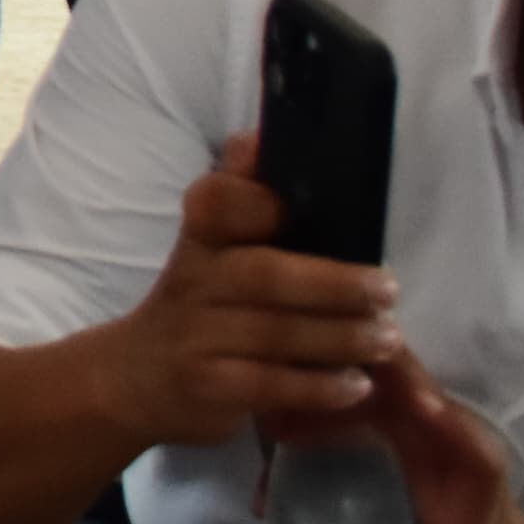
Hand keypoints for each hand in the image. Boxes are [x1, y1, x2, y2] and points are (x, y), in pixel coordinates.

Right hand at [97, 137, 402, 448]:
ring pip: (274, 333)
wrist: (135, 377)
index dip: (254, 198)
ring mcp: (196, 336)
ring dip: (340, 337)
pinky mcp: (206, 386)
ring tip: (387, 339)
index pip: (217, 203)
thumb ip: (240, 196)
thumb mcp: (210, 246)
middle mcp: (193, 279)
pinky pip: (268, 385)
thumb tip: (265, 137)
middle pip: (262, 275)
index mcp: (201, 236)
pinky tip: (355, 385)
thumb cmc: (199, 302)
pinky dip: (317, 386)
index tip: (296, 203)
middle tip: (387, 290)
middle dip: (332, 282)